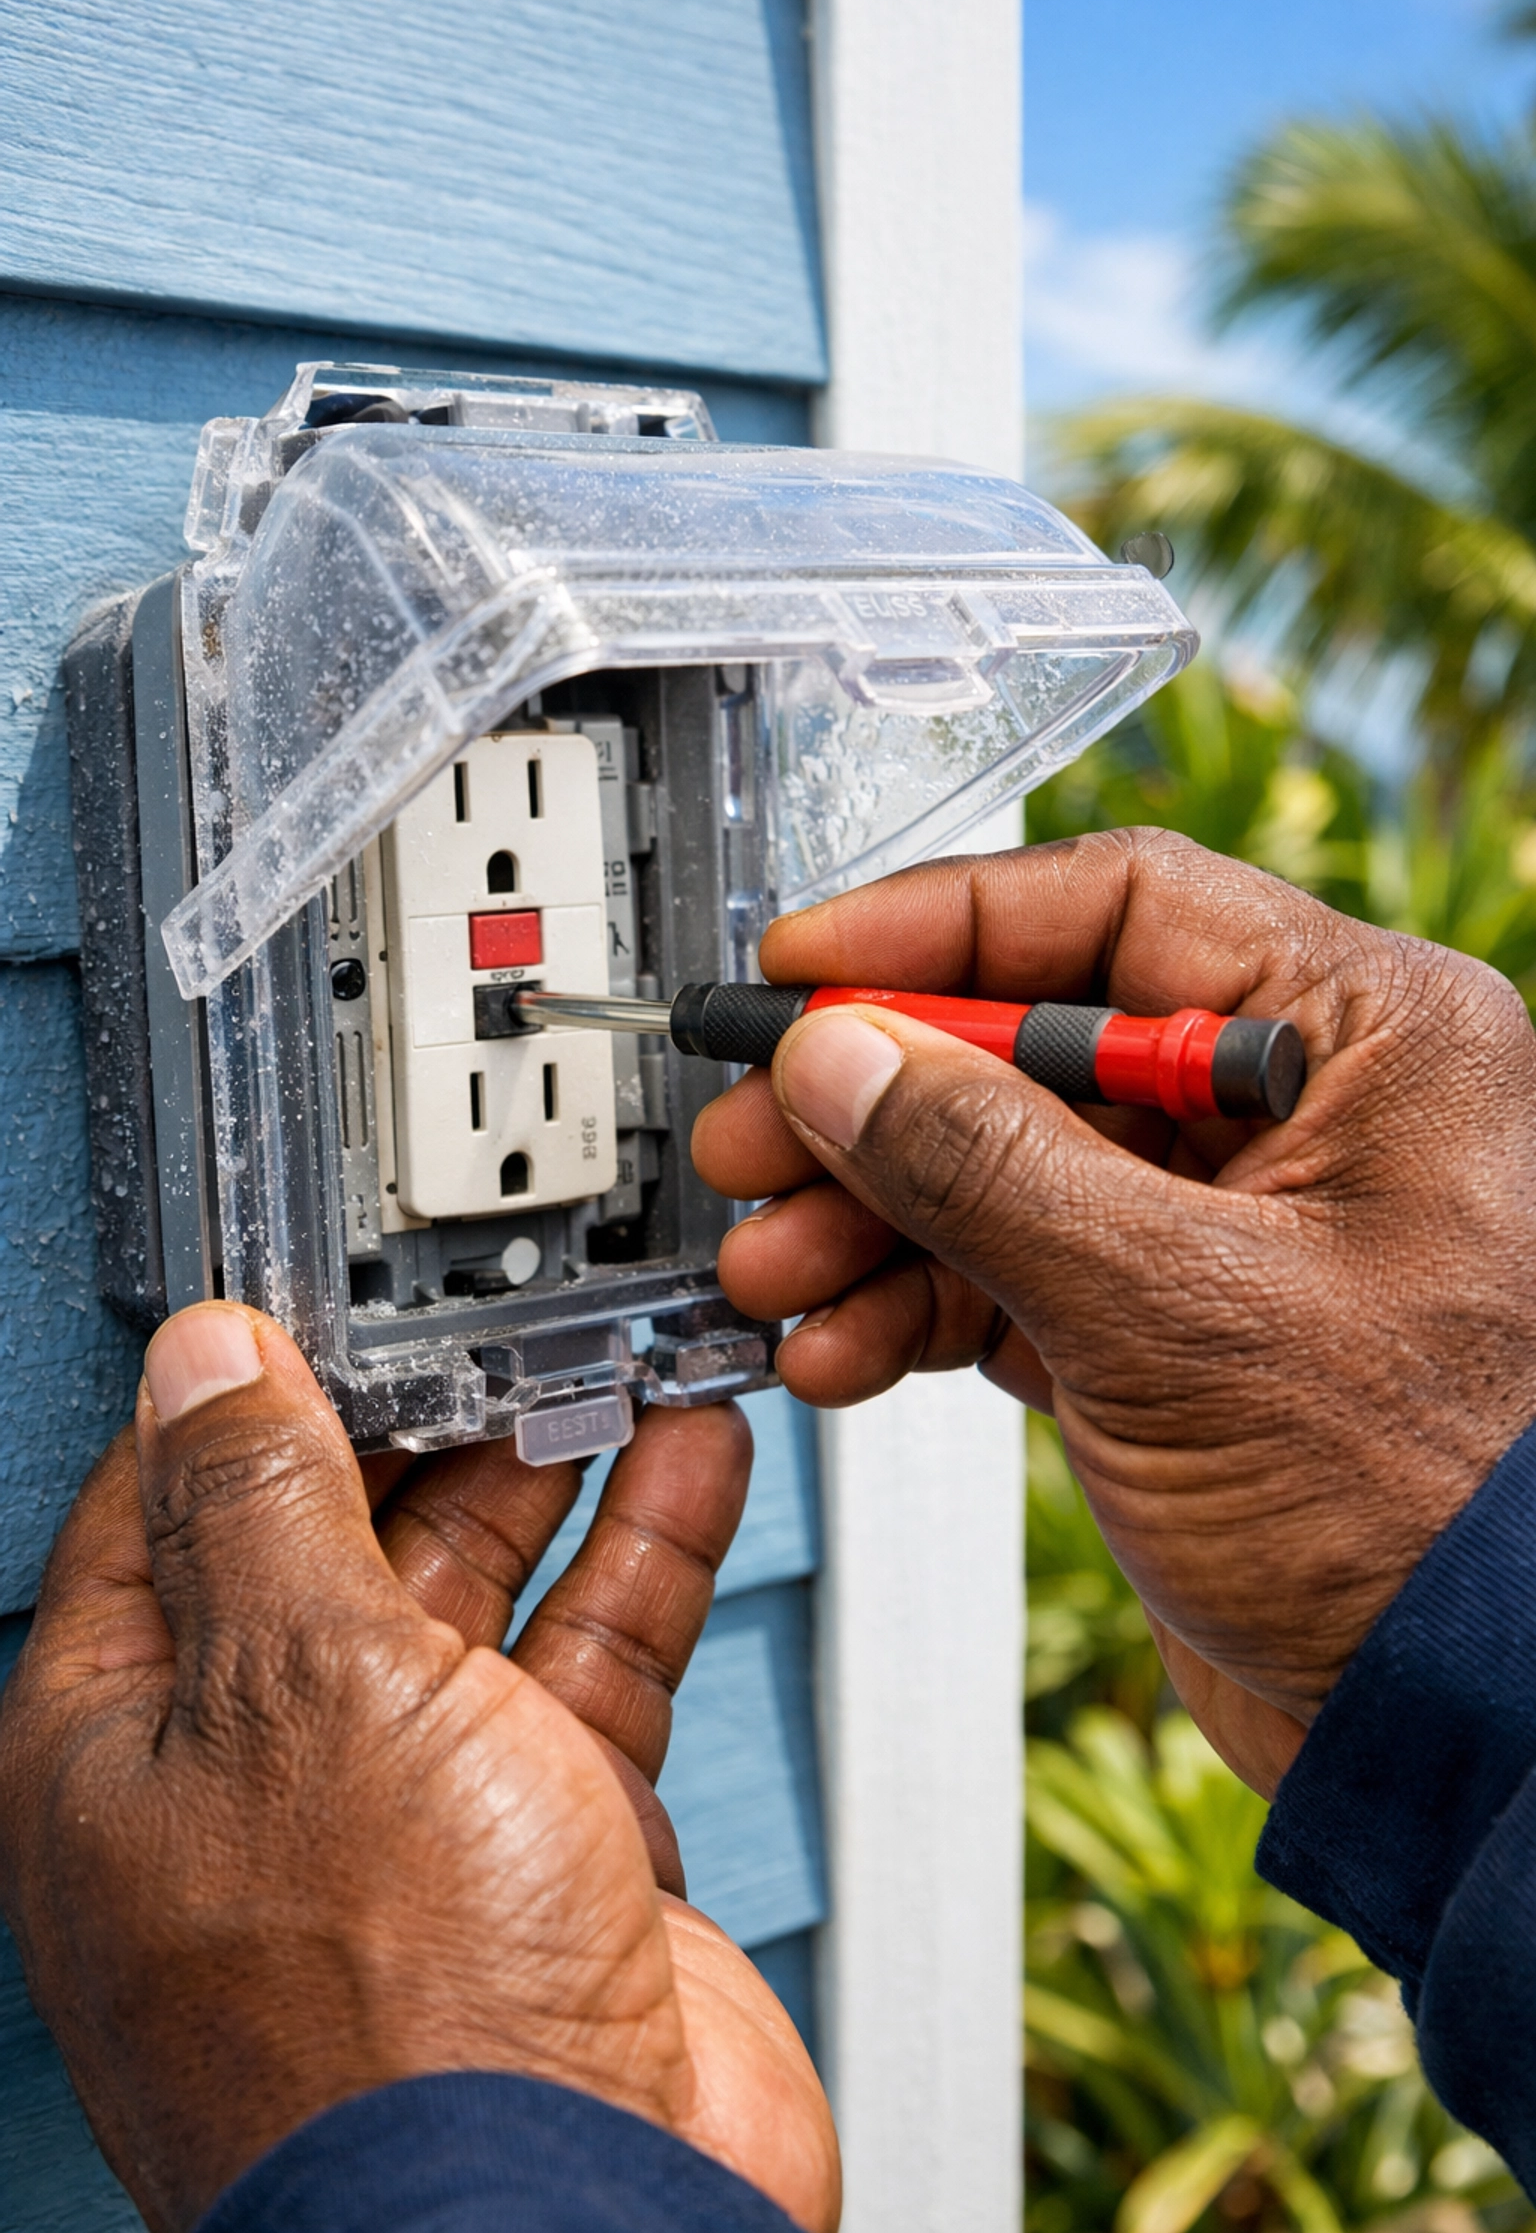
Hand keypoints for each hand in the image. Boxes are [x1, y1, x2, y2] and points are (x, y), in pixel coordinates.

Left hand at [0, 1305, 838, 2232]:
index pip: (171, 1508)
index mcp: (138, 1744)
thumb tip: (204, 1361)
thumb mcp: (303, 1683)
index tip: (325, 1292)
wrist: (584, 2220)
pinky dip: (645, 1549)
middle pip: (344, 1535)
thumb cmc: (392, 2018)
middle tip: (504, 1318)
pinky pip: (594, 1656)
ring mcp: (421, 1811)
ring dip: (555, 1465)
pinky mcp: (556, 1839)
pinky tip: (685, 1458)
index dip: (249, 1387)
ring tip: (616, 1357)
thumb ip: (265, 1500)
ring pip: (486, 1587)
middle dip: (430, 1417)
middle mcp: (270, 1775)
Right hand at [694, 830, 1535, 1795]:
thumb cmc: (1424, 1515)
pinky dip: (916, 1305)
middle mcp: (1303, 1112)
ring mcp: (1232, 1228)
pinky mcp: (1175, 1334)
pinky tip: (842, 1345)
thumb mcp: (1174, 1309)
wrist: (1462, 1726)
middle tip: (753, 1140)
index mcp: (1364, 1036)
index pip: (1115, 910)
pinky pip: (1012, 1275)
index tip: (802, 972)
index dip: (937, 930)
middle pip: (1035, 1045)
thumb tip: (840, 1057)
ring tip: (773, 1270)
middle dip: (877, 1103)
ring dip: (872, 1219)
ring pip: (1005, 1168)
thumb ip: (985, 1164)